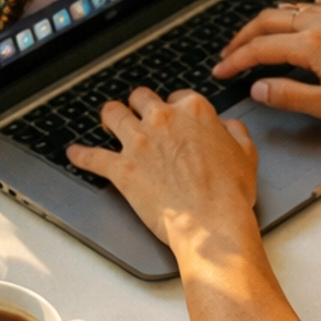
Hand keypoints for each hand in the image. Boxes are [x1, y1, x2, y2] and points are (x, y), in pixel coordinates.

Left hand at [67, 88, 257, 249]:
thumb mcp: (246, 154)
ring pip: (113, 114)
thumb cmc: (229, 193)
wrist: (211, 224)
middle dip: (139, 105)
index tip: (173, 115)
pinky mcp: (121, 169)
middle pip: (141, 98)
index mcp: (194, 111)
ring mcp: (139, 143)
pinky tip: (74, 153)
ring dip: (109, 115)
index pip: (177, 96)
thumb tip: (228, 127)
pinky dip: (81, 155)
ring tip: (107, 119)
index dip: (174, 106)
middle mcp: (163, 120)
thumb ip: (234, 132)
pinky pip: (92, 156)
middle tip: (138, 113)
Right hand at [213, 0, 320, 126]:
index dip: (235, 60)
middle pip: (269, 21)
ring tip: (256, 37)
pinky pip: (318, 5)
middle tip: (229, 53)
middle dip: (243, 37)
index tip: (221, 71)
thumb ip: (289, 95)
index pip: (261, 49)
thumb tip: (258, 87)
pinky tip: (300, 19)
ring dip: (268, 22)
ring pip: (292, 8)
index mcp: (313, 45)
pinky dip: (300, 11)